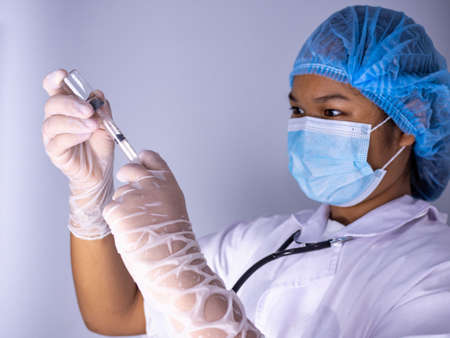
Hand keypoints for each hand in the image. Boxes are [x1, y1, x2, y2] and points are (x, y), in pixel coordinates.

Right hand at [42, 69, 114, 238]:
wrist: (102, 172)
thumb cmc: (100, 147)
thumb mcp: (106, 123)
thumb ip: (102, 108)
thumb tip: (97, 95)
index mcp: (67, 108)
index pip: (55, 89)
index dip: (55, 80)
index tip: (63, 74)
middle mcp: (56, 119)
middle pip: (53, 103)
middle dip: (71, 103)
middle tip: (89, 110)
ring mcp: (53, 136)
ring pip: (53, 122)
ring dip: (75, 121)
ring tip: (92, 125)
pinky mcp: (55, 151)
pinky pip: (57, 141)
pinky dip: (73, 135)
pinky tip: (85, 135)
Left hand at [103, 150, 260, 336]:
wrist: (171, 264)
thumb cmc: (174, 242)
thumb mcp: (174, 207)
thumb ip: (159, 190)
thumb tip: (141, 179)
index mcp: (169, 183)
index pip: (150, 158)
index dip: (142, 161)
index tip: (139, 166)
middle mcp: (152, 184)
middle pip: (129, 168)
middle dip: (125, 179)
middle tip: (131, 200)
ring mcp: (134, 196)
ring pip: (118, 194)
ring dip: (123, 209)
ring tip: (138, 227)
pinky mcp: (117, 210)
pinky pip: (109, 209)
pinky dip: (115, 222)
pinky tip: (130, 233)